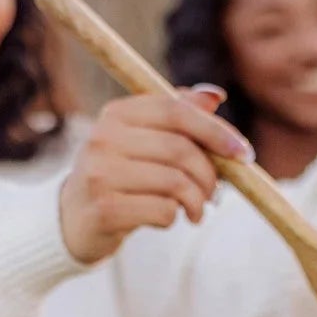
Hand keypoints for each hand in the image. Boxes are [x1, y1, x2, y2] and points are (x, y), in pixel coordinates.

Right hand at [58, 86, 252, 263]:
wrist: (73, 219)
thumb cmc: (120, 175)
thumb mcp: (144, 140)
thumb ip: (178, 116)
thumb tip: (215, 96)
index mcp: (116, 114)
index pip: (176, 110)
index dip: (215, 130)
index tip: (244, 153)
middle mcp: (103, 138)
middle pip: (180, 149)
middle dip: (210, 174)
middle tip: (216, 192)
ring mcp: (100, 174)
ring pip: (175, 183)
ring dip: (197, 200)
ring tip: (196, 209)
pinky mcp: (104, 209)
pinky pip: (163, 211)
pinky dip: (175, 217)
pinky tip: (168, 218)